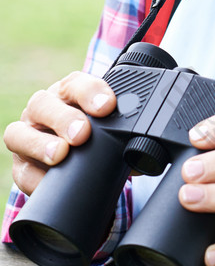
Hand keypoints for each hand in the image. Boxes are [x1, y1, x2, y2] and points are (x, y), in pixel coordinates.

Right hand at [3, 72, 115, 195]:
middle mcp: (44, 110)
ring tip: (59, 154)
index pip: (76, 83)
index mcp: (69, 93)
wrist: (77, 159)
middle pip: (43, 104)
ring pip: (19, 133)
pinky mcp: (21, 166)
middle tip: (82, 133)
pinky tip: (46, 182)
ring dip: (40, 143)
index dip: (91, 92)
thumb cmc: (97, 136)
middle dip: (64, 118)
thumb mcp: (110, 127)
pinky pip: (21, 171)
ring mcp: (27, 136)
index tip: (107, 105)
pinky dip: (34, 177)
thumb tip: (145, 152)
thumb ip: (124, 132)